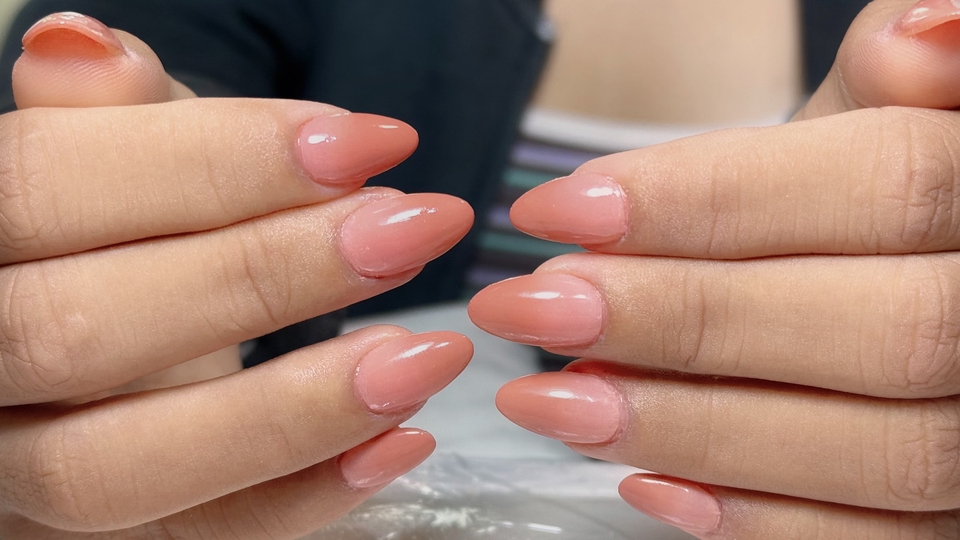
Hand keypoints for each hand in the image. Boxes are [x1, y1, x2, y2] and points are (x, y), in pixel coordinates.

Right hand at [0, 13, 474, 537]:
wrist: (71, 333)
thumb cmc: (99, 230)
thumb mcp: (94, 164)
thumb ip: (97, 123)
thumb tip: (89, 48)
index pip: (42, 188)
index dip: (210, 161)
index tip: (368, 143)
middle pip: (76, 333)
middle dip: (265, 275)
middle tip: (414, 229)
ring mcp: (11, 477)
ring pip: (113, 470)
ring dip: (292, 410)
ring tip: (427, 353)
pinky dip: (299, 500)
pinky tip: (402, 440)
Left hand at [470, 0, 959, 536]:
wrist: (919, 278)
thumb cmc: (884, 195)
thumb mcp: (886, 121)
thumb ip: (888, 90)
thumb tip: (919, 30)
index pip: (886, 186)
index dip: (713, 199)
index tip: (561, 209)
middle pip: (882, 331)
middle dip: (684, 321)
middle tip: (531, 306)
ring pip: (880, 451)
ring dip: (693, 427)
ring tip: (553, 397)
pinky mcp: (955, 515)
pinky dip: (757, 519)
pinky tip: (648, 484)